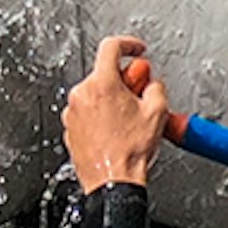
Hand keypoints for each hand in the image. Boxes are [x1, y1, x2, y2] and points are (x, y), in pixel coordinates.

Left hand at [65, 33, 171, 189]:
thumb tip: (152, 84)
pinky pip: (87, 113)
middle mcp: (82, 94)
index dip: (129, 44)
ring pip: (95, 94)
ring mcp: (72, 112)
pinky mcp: (70, 128)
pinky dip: (100, 116)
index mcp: (102, 84)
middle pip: (104, 74)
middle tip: (138, 97)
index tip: (137, 51)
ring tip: (127, 122)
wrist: (112, 182)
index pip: (111, 46)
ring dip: (112, 101)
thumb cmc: (131, 152)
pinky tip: (115, 133)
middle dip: (124, 82)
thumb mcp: (157, 112)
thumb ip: (156, 86)